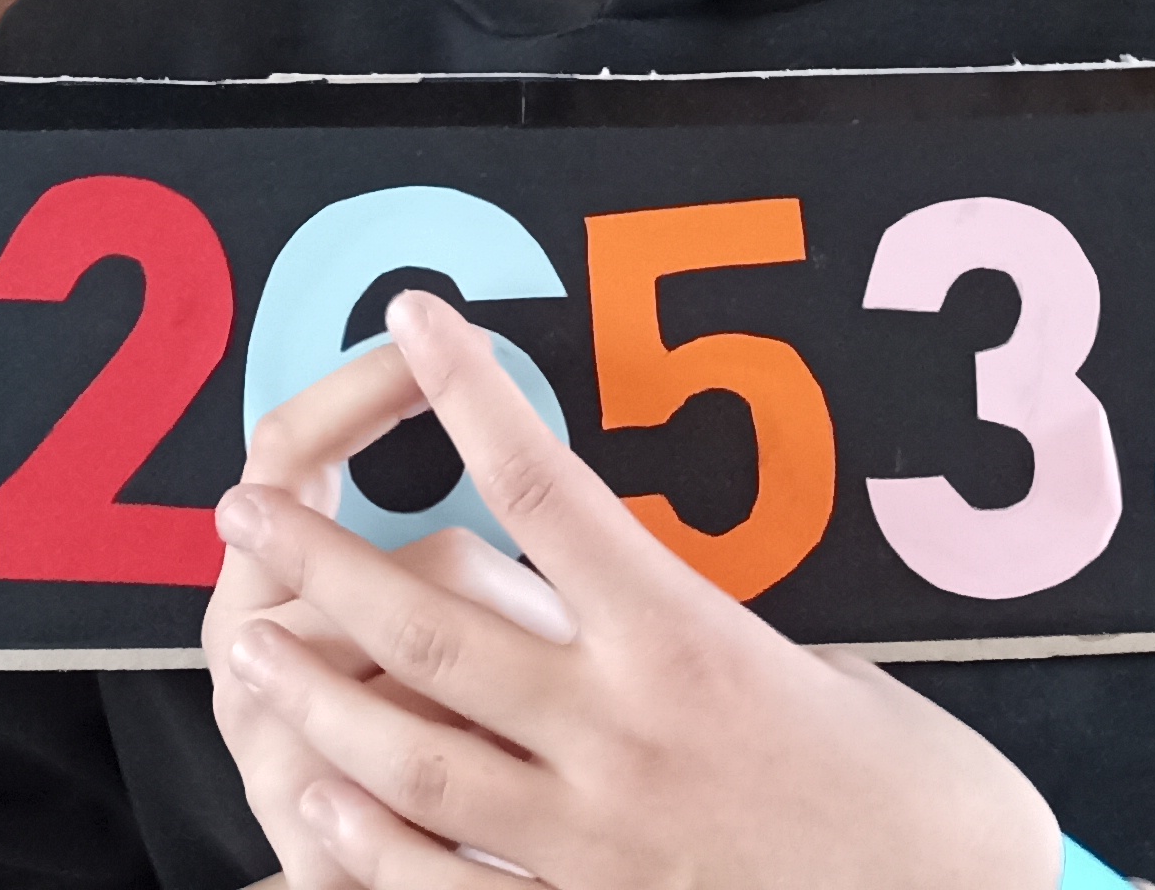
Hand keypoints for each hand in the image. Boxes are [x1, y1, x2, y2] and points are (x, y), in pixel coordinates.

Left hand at [205, 287, 1062, 889]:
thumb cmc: (910, 788)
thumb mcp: (813, 661)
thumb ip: (694, 628)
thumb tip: (618, 586)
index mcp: (687, 642)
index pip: (545, 490)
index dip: (468, 397)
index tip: (417, 317)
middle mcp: (622, 736)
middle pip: (434, 629)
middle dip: (325, 562)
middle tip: (244, 508)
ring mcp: (593, 845)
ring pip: (414, 764)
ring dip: (319, 697)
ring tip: (253, 647)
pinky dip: (366, 849)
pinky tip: (313, 804)